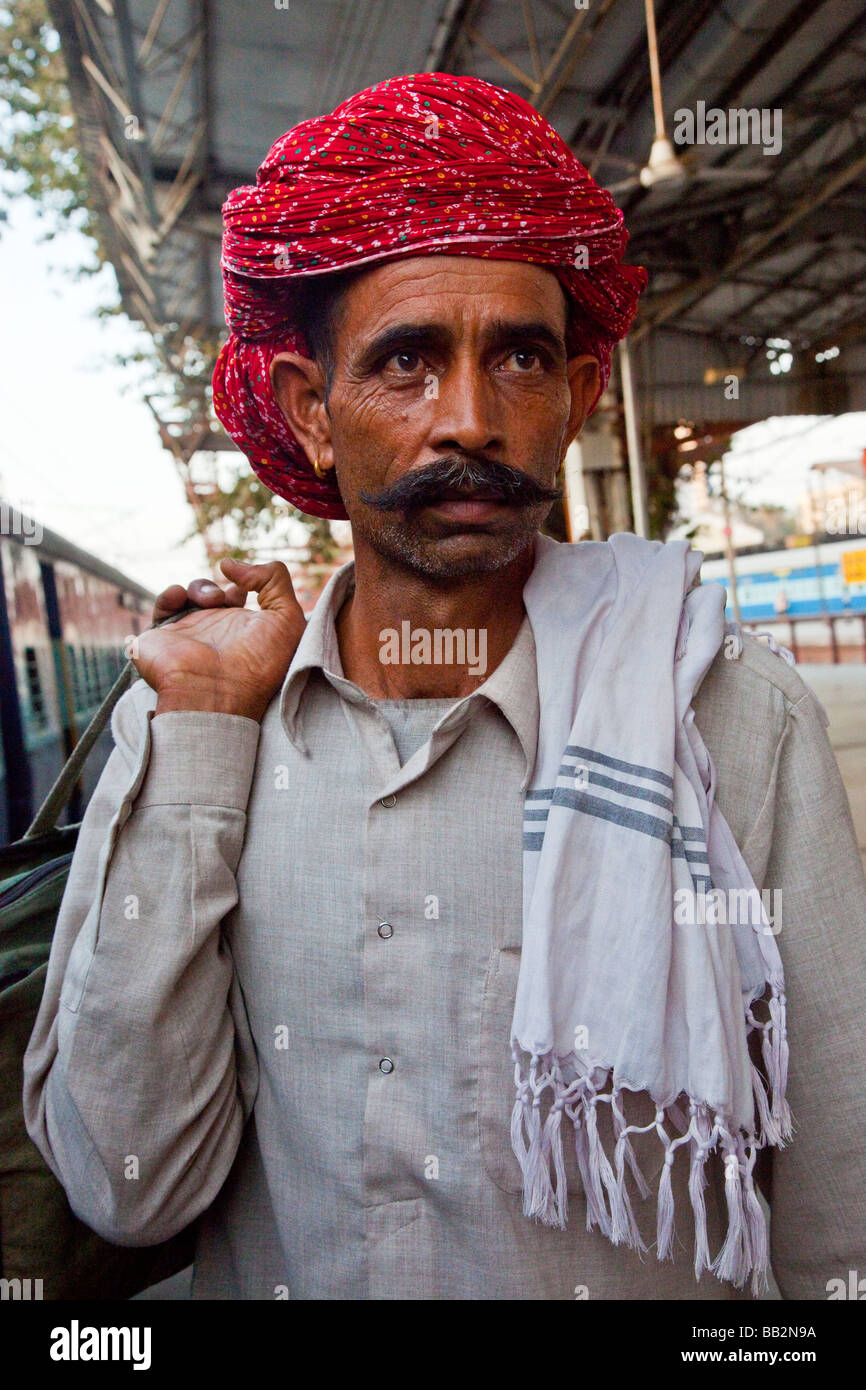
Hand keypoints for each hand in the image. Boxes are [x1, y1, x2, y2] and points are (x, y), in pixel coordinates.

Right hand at [134, 559, 305, 721]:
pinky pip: (163, 607)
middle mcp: (217, 633)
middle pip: (214, 593)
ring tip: (210, 601)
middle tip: (226, 598)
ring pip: (189, 595)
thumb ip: (274, 579)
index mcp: (245, 630)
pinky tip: (181, 597)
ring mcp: (189, 635)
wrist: (216, 694)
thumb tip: (231, 564)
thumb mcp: (288, 618)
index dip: (245, 583)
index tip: (245, 589)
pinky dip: (171, 595)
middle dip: (219, 587)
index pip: (242, 597)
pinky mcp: (162, 637)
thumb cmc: (259, 663)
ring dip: (200, 587)